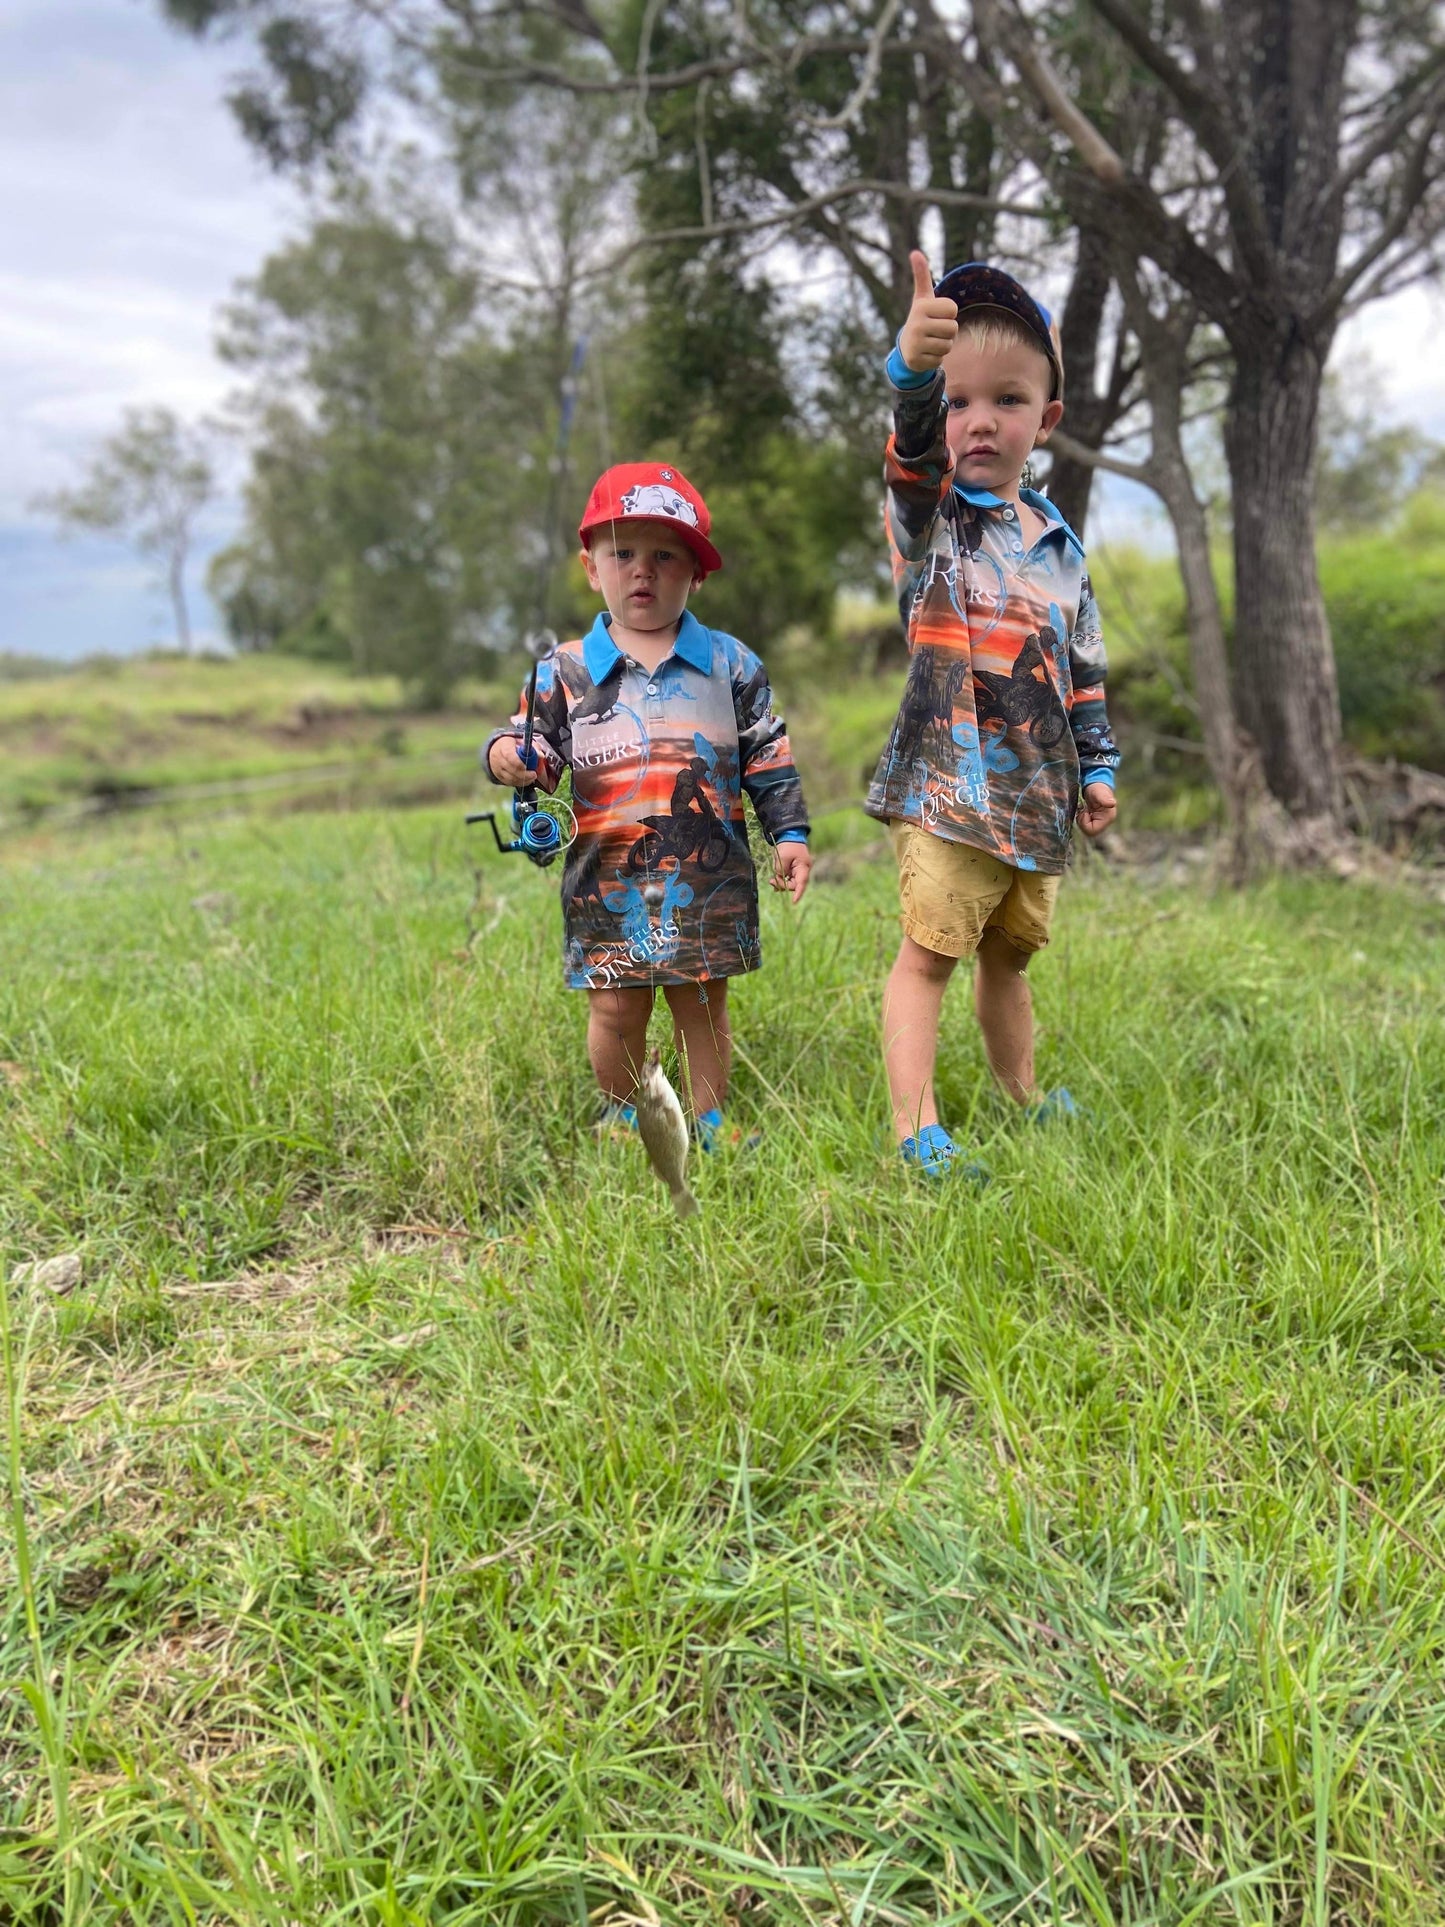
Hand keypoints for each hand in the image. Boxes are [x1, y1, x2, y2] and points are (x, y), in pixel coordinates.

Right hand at [488, 736, 557, 791]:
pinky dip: (519, 782)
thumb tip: (541, 755)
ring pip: (511, 778)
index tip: (528, 766)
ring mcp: (497, 768)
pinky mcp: (499, 776)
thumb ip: (533, 747)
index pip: (510, 756)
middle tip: (534, 774)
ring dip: (523, 780)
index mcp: (504, 746)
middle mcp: (498, 758)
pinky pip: (510, 782)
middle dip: (525, 774)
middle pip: (511, 769)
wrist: (497, 748)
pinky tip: (526, 780)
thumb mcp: (523, 741)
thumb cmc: (513, 744)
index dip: (519, 763)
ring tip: (532, 777)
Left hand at [771, 841, 811, 903]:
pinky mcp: (794, 870)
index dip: (798, 893)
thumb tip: (780, 878)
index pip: (802, 883)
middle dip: (783, 885)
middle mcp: (803, 871)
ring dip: (782, 883)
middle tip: (772, 881)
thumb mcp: (782, 857)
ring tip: (772, 881)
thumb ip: (781, 870)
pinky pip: (789, 879)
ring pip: (791, 883)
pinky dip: (782, 880)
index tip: (794, 902)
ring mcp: (799, 871)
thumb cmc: (788, 845)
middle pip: (795, 885)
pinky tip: (775, 881)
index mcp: (803, 867)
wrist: (790, 836)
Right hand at [897, 249, 957, 373]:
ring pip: (948, 345)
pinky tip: (927, 353)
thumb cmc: (921, 318)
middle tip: (935, 330)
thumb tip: (915, 252)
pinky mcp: (917, 360)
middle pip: (953, 328)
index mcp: (921, 307)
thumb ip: (922, 276)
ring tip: (931, 341)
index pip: (953, 310)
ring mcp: (916, 343)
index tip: (938, 315)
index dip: (949, 314)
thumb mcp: (922, 298)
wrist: (906, 347)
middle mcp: (916, 324)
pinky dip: (937, 357)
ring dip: (944, 345)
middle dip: (949, 331)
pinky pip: (940, 359)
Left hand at [1077, 782, 1116, 837]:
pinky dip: (1082, 819)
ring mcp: (1101, 822)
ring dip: (1082, 820)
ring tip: (1084, 809)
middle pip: (1089, 832)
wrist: (1096, 785)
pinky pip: (1086, 826)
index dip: (1085, 822)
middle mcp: (1106, 822)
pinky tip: (1084, 811)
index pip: (1092, 830)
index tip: (1085, 811)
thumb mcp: (1098, 793)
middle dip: (1082, 822)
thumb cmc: (1097, 788)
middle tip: (1083, 810)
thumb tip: (1112, 803)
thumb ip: (1104, 799)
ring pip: (1087, 829)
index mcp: (1108, 818)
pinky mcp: (1096, 821)